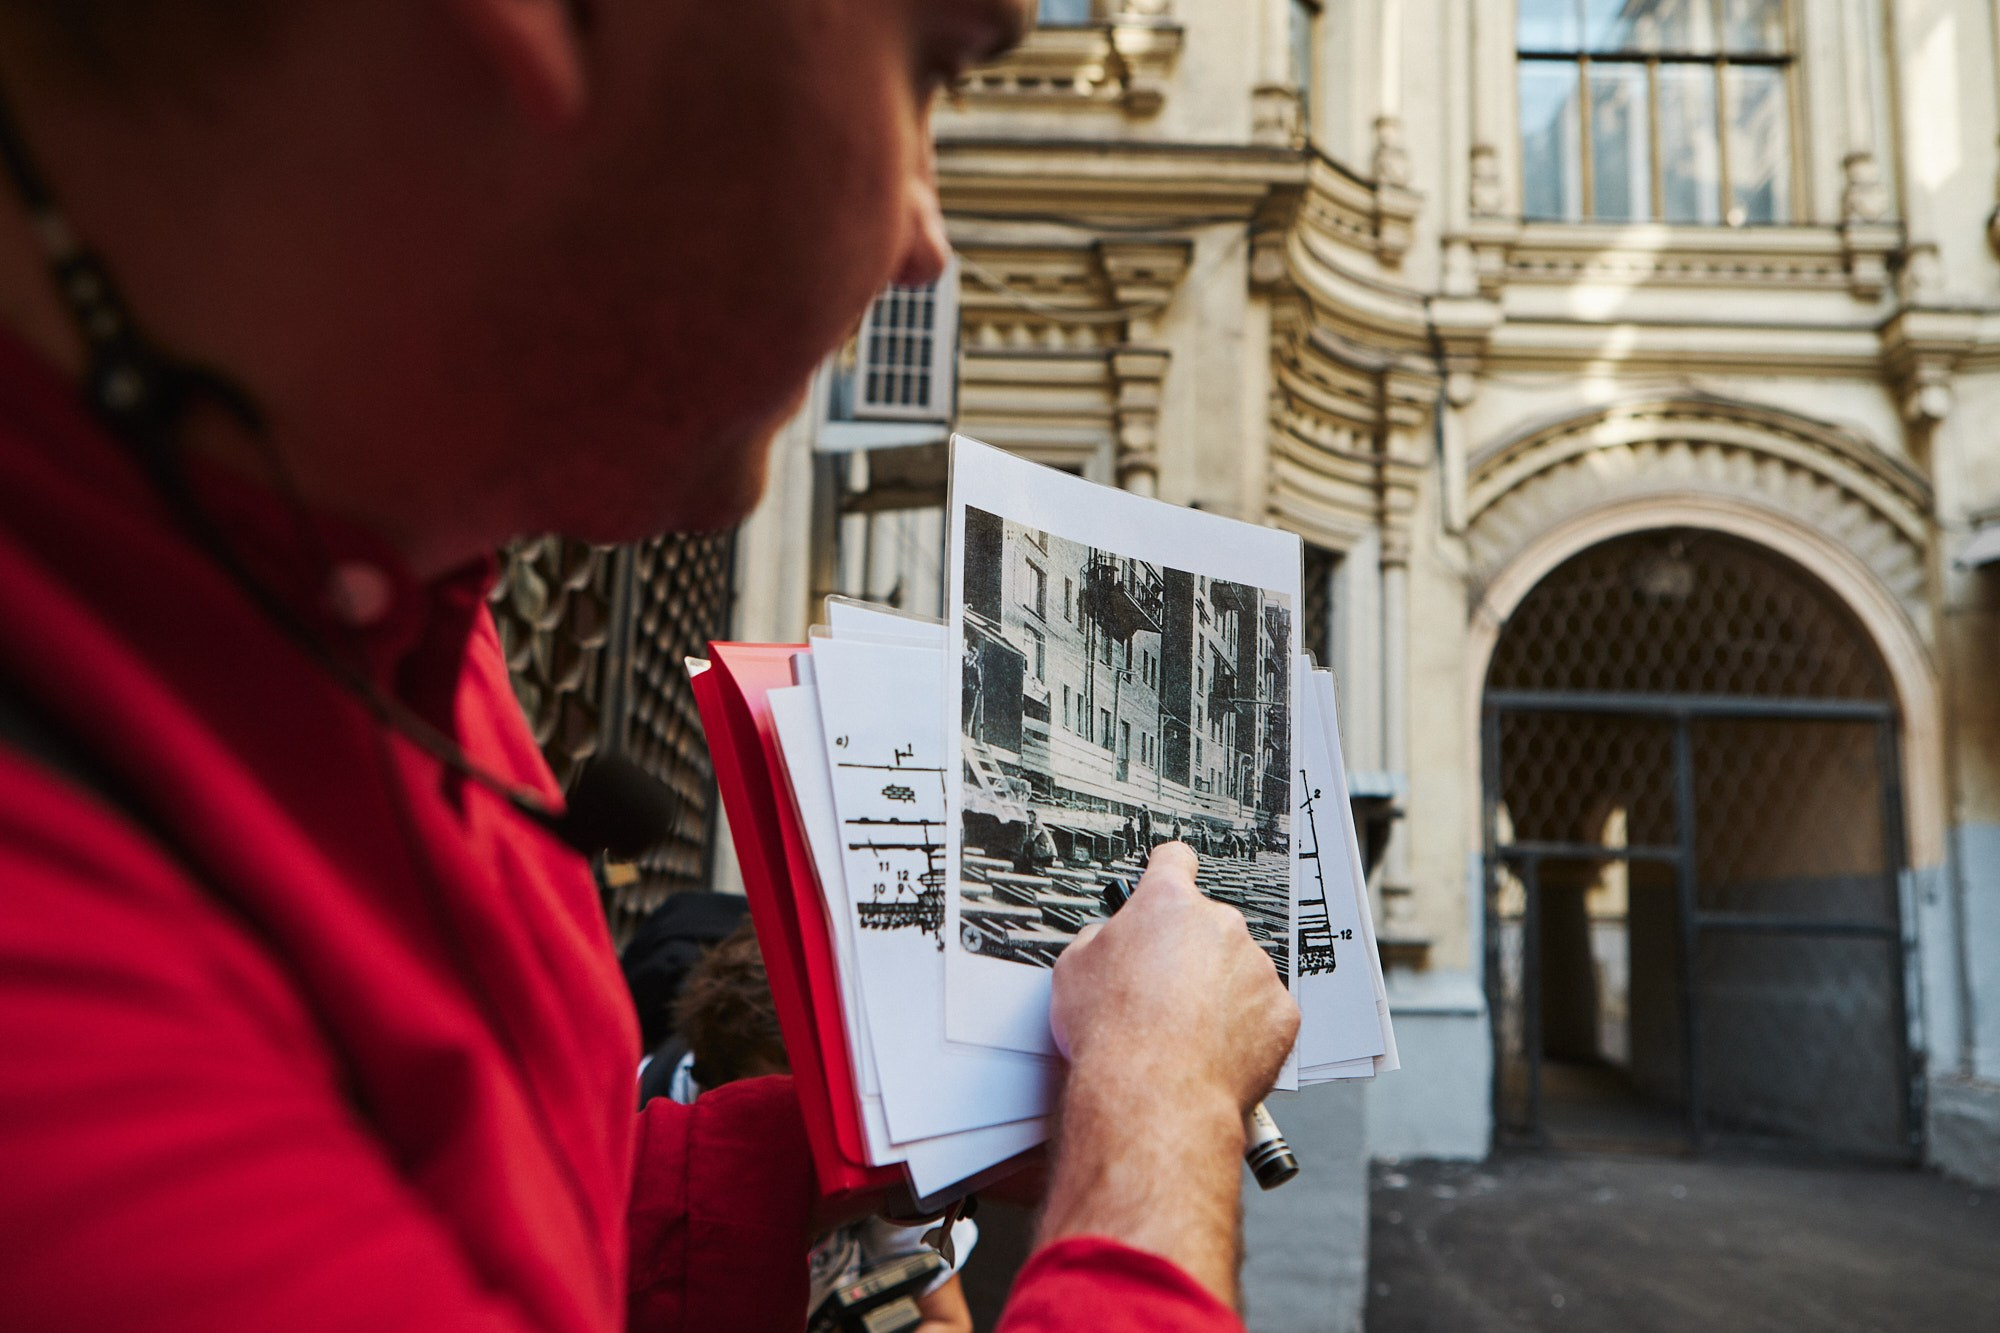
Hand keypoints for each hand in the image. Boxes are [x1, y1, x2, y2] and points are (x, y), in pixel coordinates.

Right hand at [1050, 842, 1296, 1114]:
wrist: (1152, 1093)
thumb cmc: (1114, 1035)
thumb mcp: (1073, 968)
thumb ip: (1099, 939)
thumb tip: (1105, 940)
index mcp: (1168, 904)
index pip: (1174, 862)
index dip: (1166, 872)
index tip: (1168, 878)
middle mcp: (1220, 925)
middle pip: (1209, 923)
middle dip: (1189, 950)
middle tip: (1161, 990)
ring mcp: (1256, 967)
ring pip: (1239, 969)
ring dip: (1218, 990)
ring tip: (1183, 1031)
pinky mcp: (1280, 1012)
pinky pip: (1264, 1011)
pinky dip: (1244, 1027)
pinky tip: (1212, 1049)